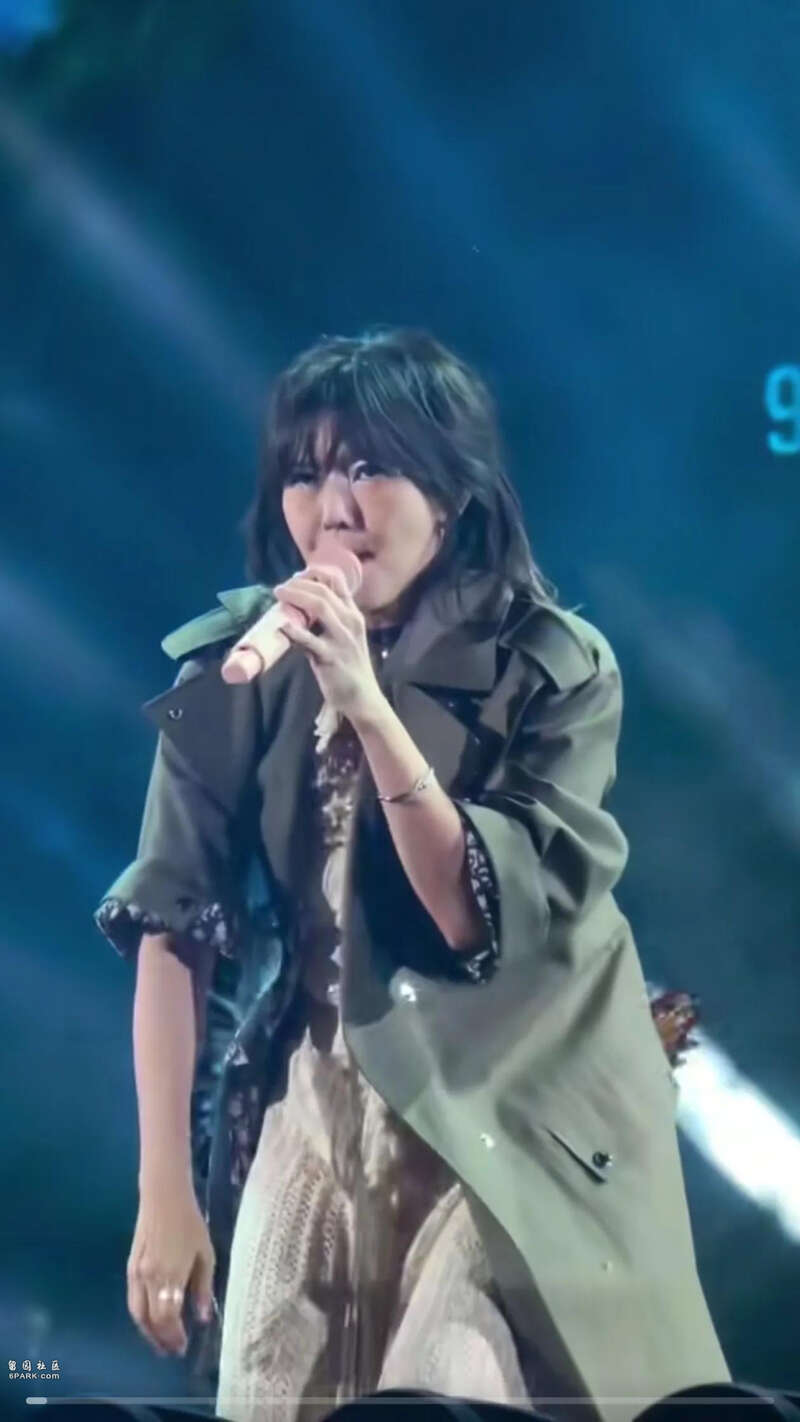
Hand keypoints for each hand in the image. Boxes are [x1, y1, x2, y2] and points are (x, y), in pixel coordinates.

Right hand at [127, 1183, 215, 1357]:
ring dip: (148, 1332)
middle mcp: (148, 1279)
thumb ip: (203, 1287)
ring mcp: (136, 1273)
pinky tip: (151, 1319)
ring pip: (137, 1313)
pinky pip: (133, 1300)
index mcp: (170, 1275)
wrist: (164, 1197)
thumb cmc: (190, 1223)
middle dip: (161, 1339)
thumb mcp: (205, 1254)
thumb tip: (203, 1317)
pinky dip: (141, 1316)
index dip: (174, 1336)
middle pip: (151, 1320)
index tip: (183, 1347)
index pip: (168, 1318)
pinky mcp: (130, 1267)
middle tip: (173, 1350)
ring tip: (161, 1341)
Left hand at [273, 562, 385, 721]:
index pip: (339, 583)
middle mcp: (351, 622)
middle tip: (281, 588)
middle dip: (299, 585)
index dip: (316, 573)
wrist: (362, 697)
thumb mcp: (347, 637)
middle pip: (324, 592)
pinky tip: (282, 626)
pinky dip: (295, 631)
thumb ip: (333, 620)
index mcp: (354, 615)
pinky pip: (310, 641)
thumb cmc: (350, 666)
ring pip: (319, 607)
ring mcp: (342, 639)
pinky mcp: (330, 657)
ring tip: (279, 595)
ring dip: (296, 597)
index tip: (298, 575)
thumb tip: (304, 606)